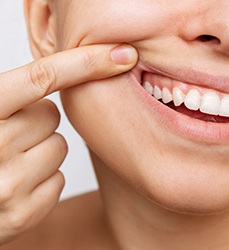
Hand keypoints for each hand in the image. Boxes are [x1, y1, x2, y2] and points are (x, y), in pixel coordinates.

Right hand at [0, 44, 137, 244]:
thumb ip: (15, 93)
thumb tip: (77, 68)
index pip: (41, 77)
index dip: (86, 62)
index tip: (122, 53)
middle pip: (51, 115)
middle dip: (37, 122)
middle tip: (11, 136)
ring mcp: (7, 184)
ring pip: (59, 147)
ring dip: (41, 151)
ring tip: (11, 161)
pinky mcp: (22, 214)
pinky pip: (58, 179)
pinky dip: (43, 179)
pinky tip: (18, 184)